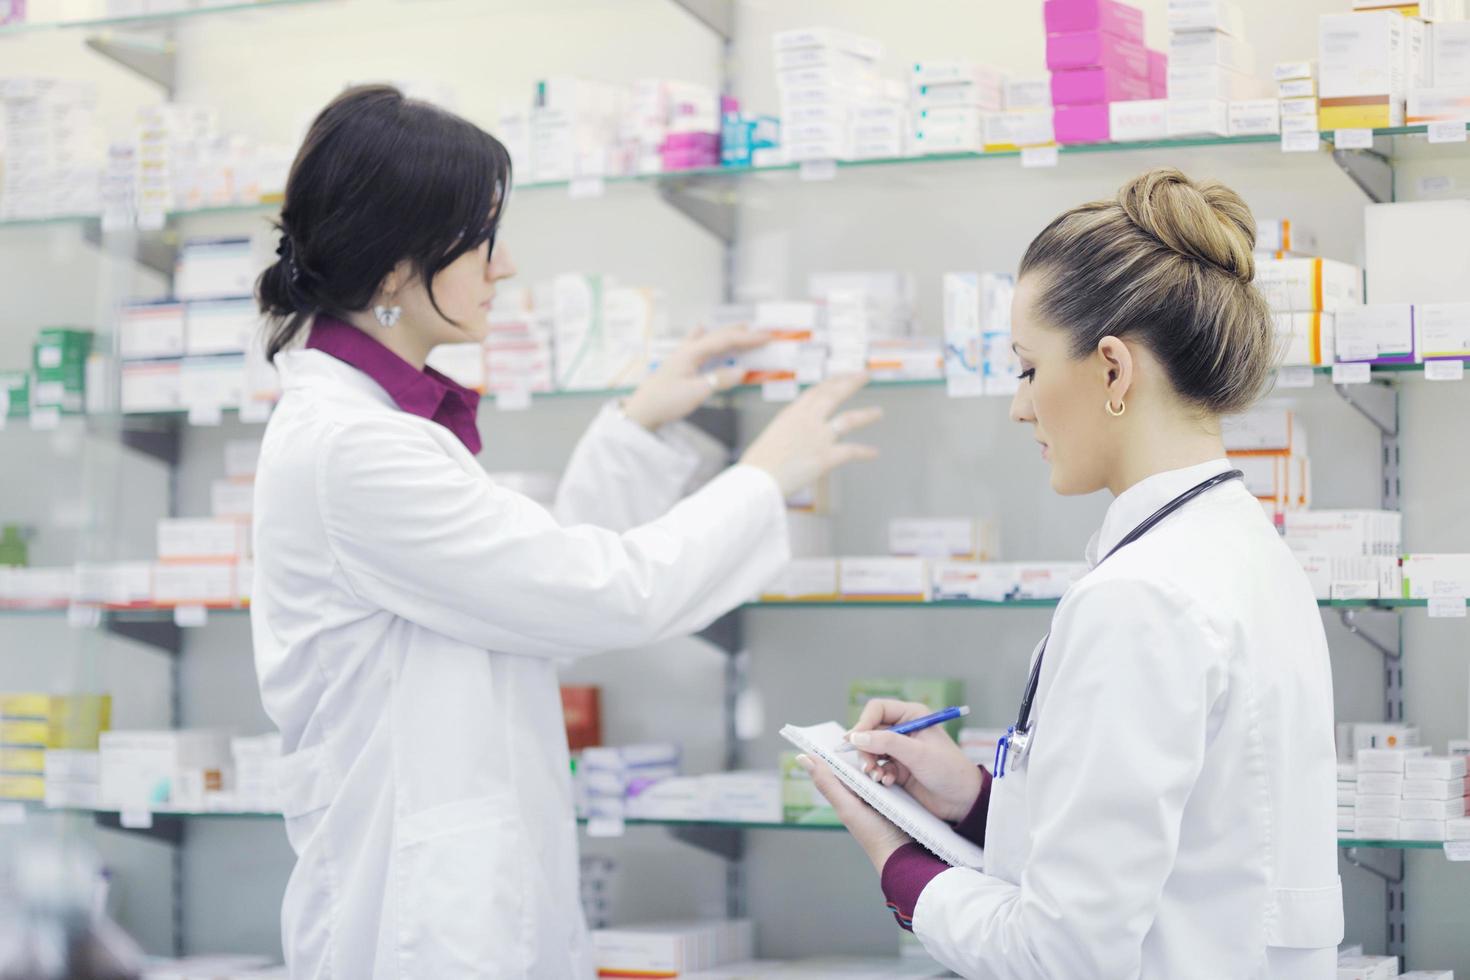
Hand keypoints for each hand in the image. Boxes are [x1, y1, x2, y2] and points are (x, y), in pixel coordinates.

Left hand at [622, 326, 767, 430]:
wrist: (642, 411)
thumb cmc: (666, 401)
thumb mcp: (695, 393)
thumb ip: (719, 380)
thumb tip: (742, 371)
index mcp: (692, 352)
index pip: (726, 340)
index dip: (749, 338)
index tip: (768, 337)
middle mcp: (688, 349)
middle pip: (719, 335)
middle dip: (743, 333)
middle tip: (764, 333)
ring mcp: (683, 354)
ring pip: (710, 338)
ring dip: (729, 334)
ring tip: (744, 330)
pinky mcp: (680, 363)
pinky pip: (698, 344)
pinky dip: (709, 338)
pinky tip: (702, 329)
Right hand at [739, 375, 882, 497]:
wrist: (756, 481)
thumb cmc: (757, 465)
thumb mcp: (770, 438)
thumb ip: (786, 434)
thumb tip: (792, 440)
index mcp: (791, 414)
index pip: (815, 392)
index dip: (830, 383)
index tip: (840, 377)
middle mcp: (807, 421)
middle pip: (834, 395)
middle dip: (851, 383)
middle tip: (864, 376)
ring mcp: (818, 437)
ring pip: (848, 419)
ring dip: (866, 415)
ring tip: (879, 412)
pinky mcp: (826, 457)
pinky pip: (851, 451)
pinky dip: (864, 452)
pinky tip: (874, 453)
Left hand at [797, 754, 912, 872]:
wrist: (905, 852)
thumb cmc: (873, 834)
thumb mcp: (847, 807)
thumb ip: (826, 782)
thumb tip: (801, 757)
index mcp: (846, 790)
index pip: (839, 761)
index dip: (840, 747)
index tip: (843, 732)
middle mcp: (862, 788)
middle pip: (861, 760)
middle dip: (866, 755)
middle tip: (871, 759)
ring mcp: (882, 790)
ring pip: (880, 764)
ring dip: (884, 764)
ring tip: (885, 777)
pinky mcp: (899, 791)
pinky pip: (896, 773)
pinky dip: (897, 770)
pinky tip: (899, 771)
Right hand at [848, 699, 983, 823]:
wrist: (963, 800)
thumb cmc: (949, 771)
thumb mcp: (918, 754)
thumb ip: (887, 743)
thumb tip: (857, 737)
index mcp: (913, 715)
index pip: (878, 709)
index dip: (863, 723)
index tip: (853, 740)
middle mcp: (904, 730)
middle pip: (870, 731)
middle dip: (865, 748)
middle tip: (867, 765)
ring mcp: (901, 750)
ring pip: (872, 750)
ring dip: (870, 763)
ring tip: (876, 776)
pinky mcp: (899, 768)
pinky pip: (879, 766)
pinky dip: (879, 774)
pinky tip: (887, 782)